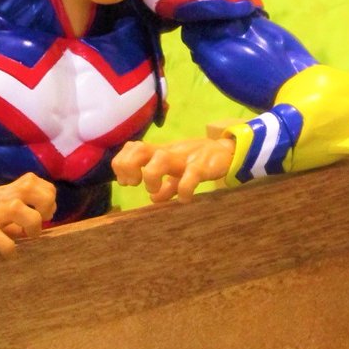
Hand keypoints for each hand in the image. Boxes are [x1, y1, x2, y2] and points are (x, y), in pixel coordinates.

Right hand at [0, 172, 55, 254]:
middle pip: (34, 189)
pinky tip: (10, 253)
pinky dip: (9, 247)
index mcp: (8, 191)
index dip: (48, 197)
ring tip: (29, 236)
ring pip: (18, 208)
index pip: (37, 182)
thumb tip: (38, 226)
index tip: (44, 212)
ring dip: (31, 224)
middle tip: (40, 222)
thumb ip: (19, 211)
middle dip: (46, 207)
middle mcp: (1, 198)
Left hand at [112, 137, 235, 202]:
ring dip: (150, 177)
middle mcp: (169, 152)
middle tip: (134, 183)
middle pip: (139, 149)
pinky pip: (189, 178)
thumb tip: (153, 200)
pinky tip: (185, 199)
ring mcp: (184, 158)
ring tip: (153, 189)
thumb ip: (166, 186)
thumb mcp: (179, 172)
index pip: (132, 147)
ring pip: (159, 159)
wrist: (227, 151)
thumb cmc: (199, 161)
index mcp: (161, 152)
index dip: (122, 163)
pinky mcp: (202, 166)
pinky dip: (183, 192)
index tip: (127, 181)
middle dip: (129, 167)